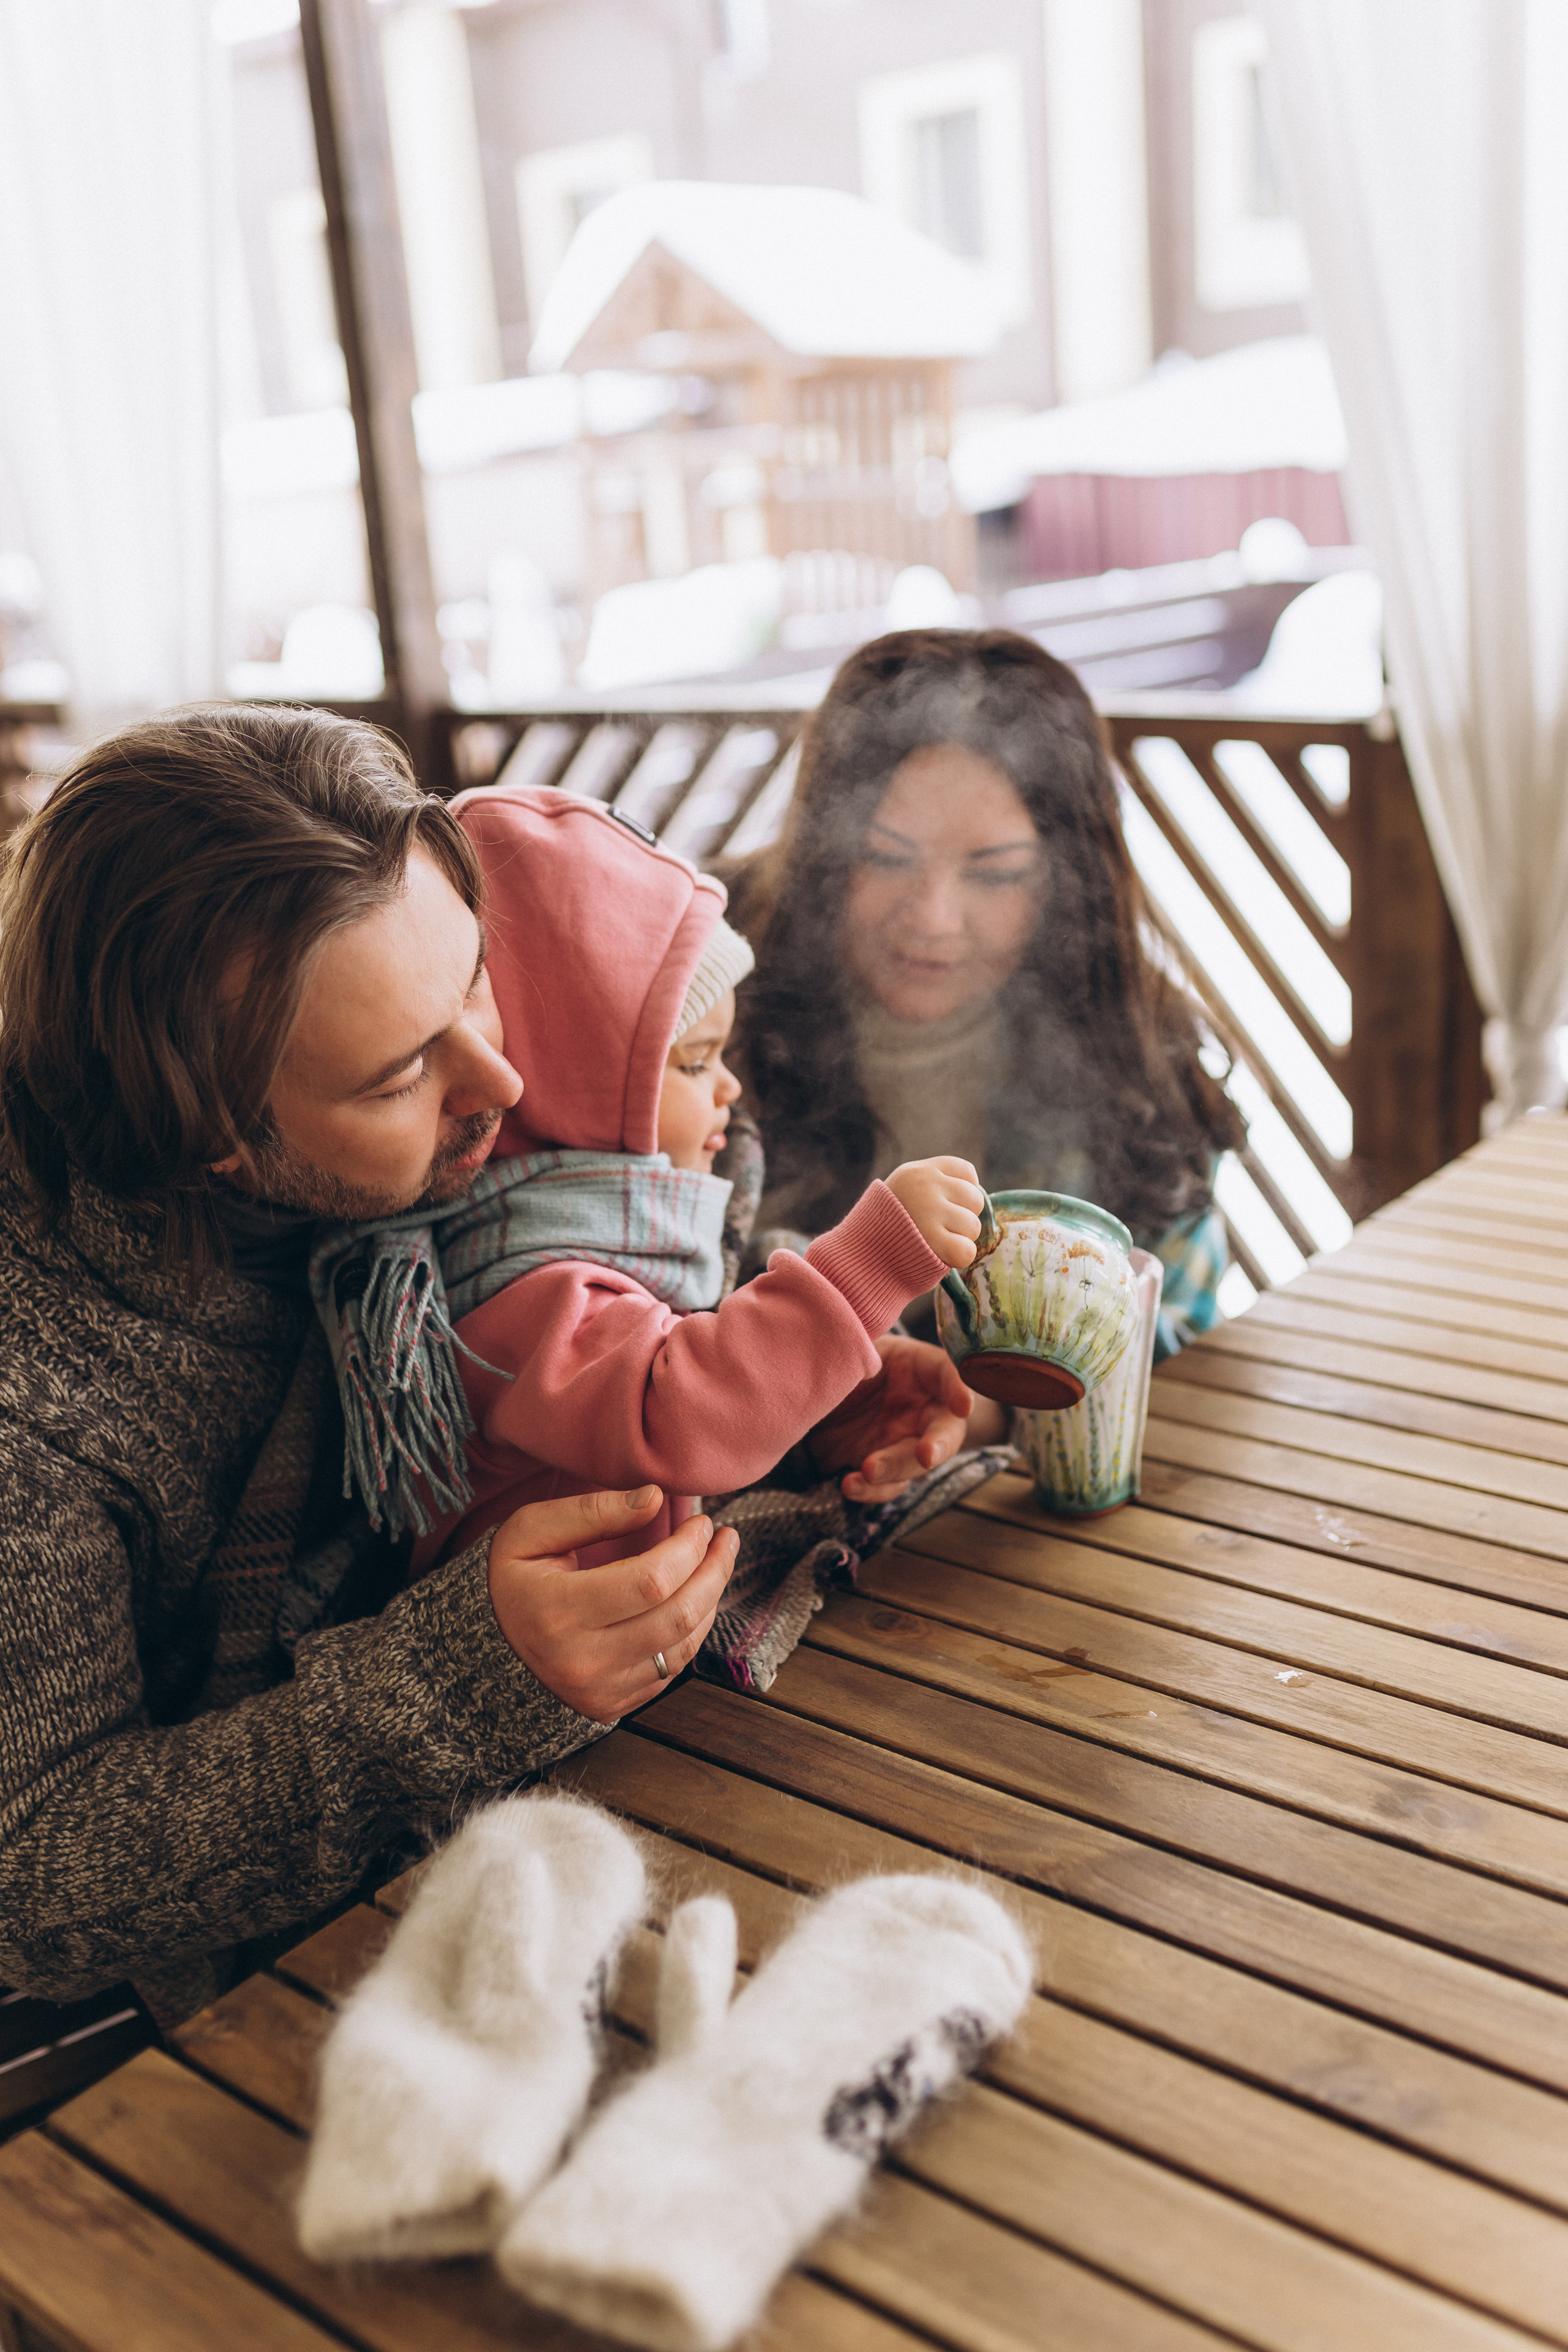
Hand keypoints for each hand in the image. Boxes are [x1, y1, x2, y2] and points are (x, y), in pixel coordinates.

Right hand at [487, 1488, 737, 1723]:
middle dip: (714, 1571)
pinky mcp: (613, 1706)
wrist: (483, 1651)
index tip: (702, 1523)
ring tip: (717, 1563)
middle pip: (676, 1615)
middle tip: (725, 1539)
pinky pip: (671, 1669)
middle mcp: (582, 1660)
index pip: (650, 1580)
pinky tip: (695, 1599)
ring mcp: (600, 1690)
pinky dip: (691, 1631)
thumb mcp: (531, 1532)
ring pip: (682, 1646)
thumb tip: (655, 1498)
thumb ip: (592, 1512)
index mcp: (558, 1611)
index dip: (688, 1548)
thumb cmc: (511, 1580)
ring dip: (710, 1600)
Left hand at [808, 1334, 991, 1503]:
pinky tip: (848, 1484)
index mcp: (921, 1369)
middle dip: (939, 1445)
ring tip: (867, 1470)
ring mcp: (906, 1441)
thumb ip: (862, 1357)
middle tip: (926, 1455)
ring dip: (896, 1470)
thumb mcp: (853, 1352)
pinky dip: (870, 1490)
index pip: (947, 1374)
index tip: (963, 1405)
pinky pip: (888, 1486)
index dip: (959, 1388)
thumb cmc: (843, 1362)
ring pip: (917, 1464)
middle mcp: (923, 1408)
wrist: (816, 1395)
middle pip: (945, 1430)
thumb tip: (863, 1367)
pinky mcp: (886, 1468)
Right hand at [885, 1156, 984, 1268]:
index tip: (946, 1205)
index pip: (967, 1173)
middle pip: (975, 1200)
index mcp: (919, 1171)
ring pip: (973, 1226)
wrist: (857, 1254)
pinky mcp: (932, 1242)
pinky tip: (942, 1256)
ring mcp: (929, 1212)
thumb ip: (933, 1184)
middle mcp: (925, 1187)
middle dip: (963, 1217)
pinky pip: (967, 1250)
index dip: (963, 1193)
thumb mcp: (903, 1189)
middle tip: (939, 1228)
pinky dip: (959, 1257)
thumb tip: (975, 1193)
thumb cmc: (886, 1224)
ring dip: (960, 1239)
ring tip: (935, 1241)